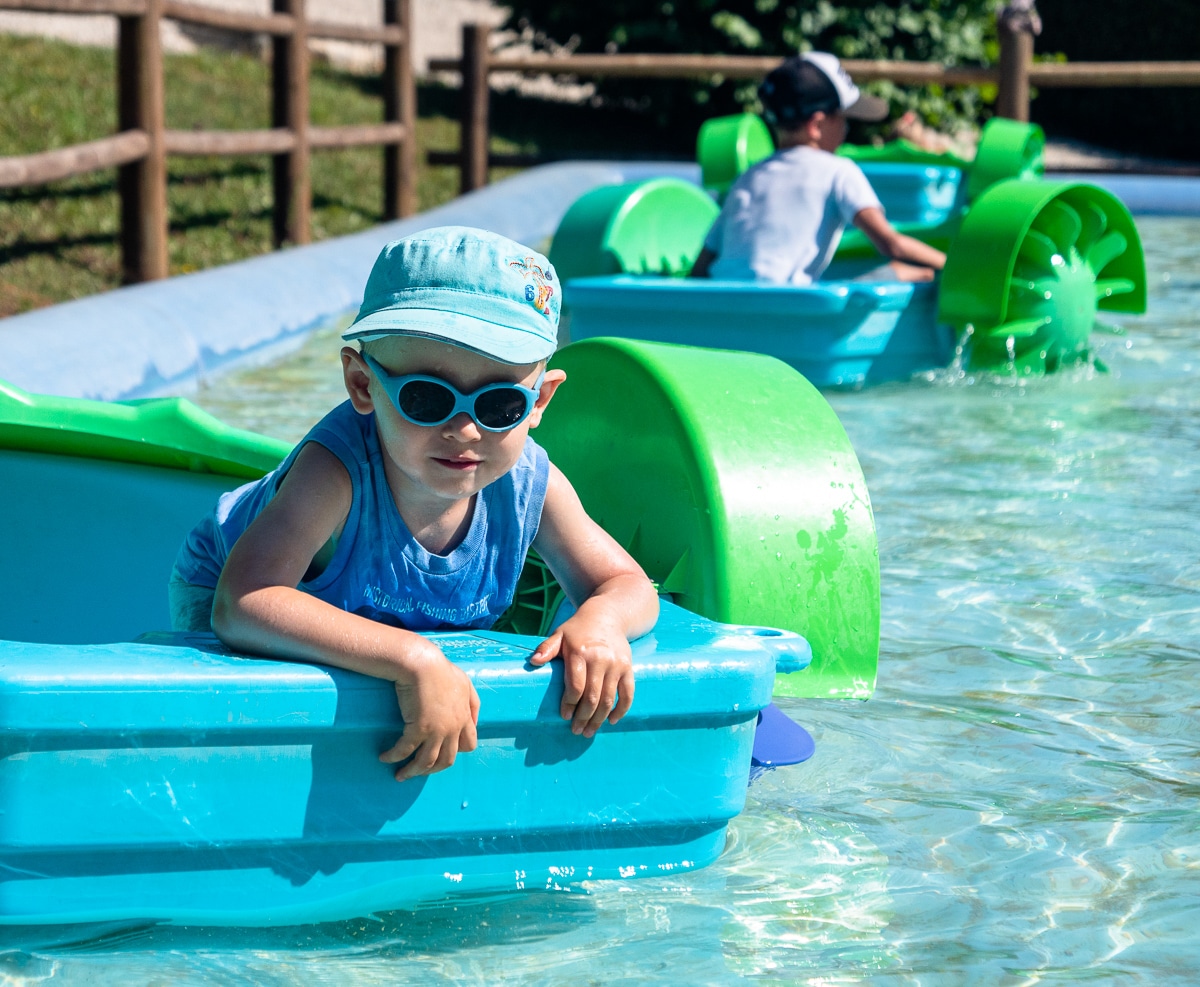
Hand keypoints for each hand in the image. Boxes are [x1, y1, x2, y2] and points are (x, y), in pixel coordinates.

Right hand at [379, 643, 479, 780]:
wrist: (422, 663)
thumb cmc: (440, 669)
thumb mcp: (465, 683)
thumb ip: (472, 702)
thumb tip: (473, 720)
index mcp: (464, 717)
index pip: (469, 745)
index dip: (456, 751)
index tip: (441, 752)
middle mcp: (453, 728)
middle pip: (447, 760)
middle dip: (432, 770)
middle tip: (419, 771)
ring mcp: (437, 731)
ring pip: (427, 762)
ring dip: (412, 771)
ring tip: (400, 775)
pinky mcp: (418, 729)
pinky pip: (405, 751)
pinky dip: (394, 756)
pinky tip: (385, 757)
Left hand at [529, 614, 633, 737]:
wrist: (608, 616)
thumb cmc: (578, 629)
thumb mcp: (560, 634)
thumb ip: (547, 648)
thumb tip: (533, 662)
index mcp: (581, 652)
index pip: (576, 686)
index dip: (569, 704)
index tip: (564, 716)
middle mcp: (601, 659)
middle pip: (592, 697)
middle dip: (583, 717)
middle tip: (576, 730)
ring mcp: (617, 665)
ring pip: (609, 699)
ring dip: (599, 719)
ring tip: (589, 731)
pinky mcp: (628, 668)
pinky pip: (627, 693)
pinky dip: (621, 710)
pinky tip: (612, 721)